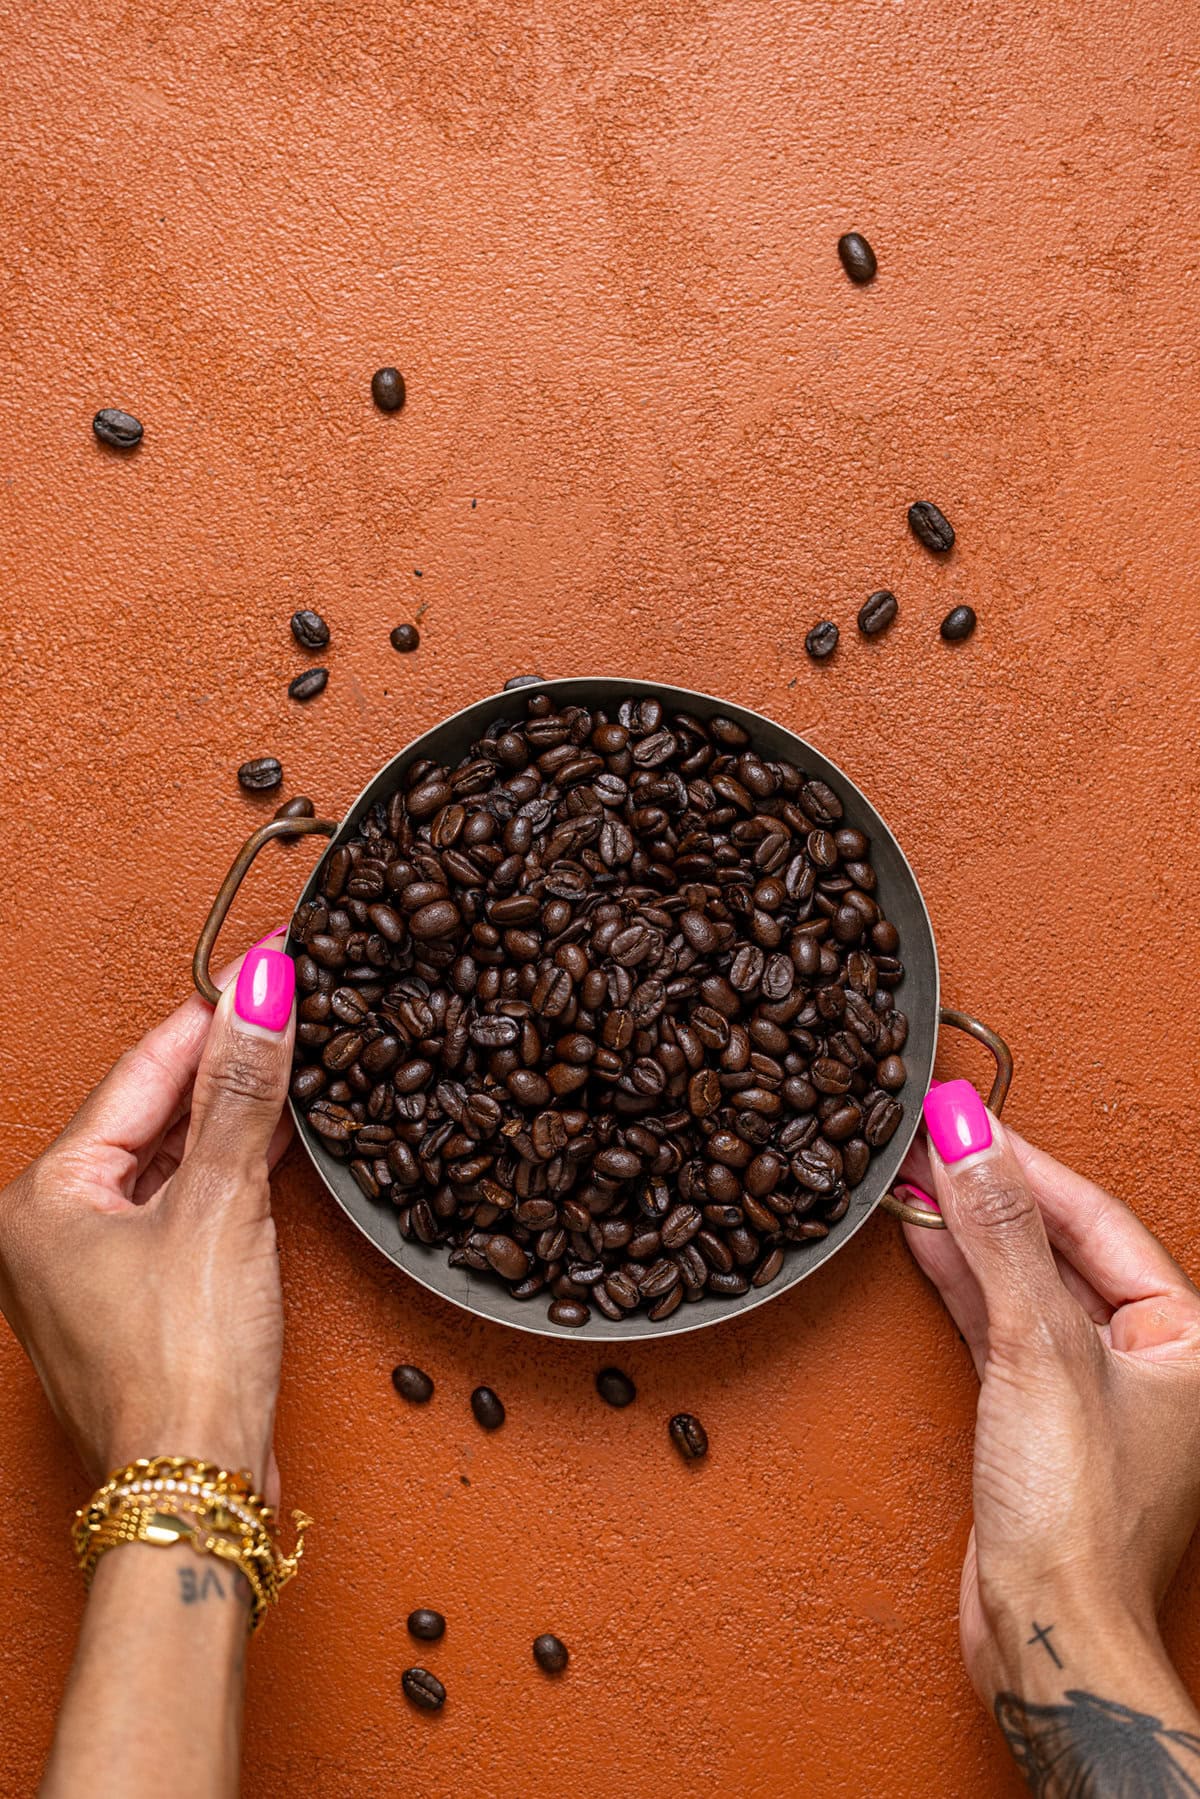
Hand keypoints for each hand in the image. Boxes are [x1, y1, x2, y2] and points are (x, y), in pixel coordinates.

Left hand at [0, 937, 295, 1498]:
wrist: (195, 1492)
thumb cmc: (184, 1367)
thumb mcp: (221, 1204)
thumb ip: (243, 1091)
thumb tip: (261, 986)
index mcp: (42, 1195)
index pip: (142, 1072)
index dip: (214, 1012)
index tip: (269, 961)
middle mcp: (50, 1227)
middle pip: (153, 1113)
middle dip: (225, 1062)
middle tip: (292, 1000)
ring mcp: (90, 1268)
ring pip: (170, 1160)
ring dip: (232, 1117)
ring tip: (294, 1059)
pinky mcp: (136, 1300)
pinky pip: (183, 1208)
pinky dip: (230, 1175)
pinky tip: (277, 1146)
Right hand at [901, 1080, 1199, 1699]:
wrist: (1049, 1634)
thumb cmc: (1080, 1517)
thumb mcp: (1039, 1346)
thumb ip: (1001, 1234)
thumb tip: (969, 1138)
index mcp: (1188, 1335)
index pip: (1094, 1215)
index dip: (1021, 1159)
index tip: (960, 1113)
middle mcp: (1152, 1356)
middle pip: (1059, 1241)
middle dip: (989, 1189)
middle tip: (928, 1135)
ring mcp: (1095, 1387)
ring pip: (1024, 1279)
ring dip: (966, 1230)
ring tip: (912, 1176)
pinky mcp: (1040, 1416)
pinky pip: (999, 1322)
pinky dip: (959, 1281)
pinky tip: (924, 1241)